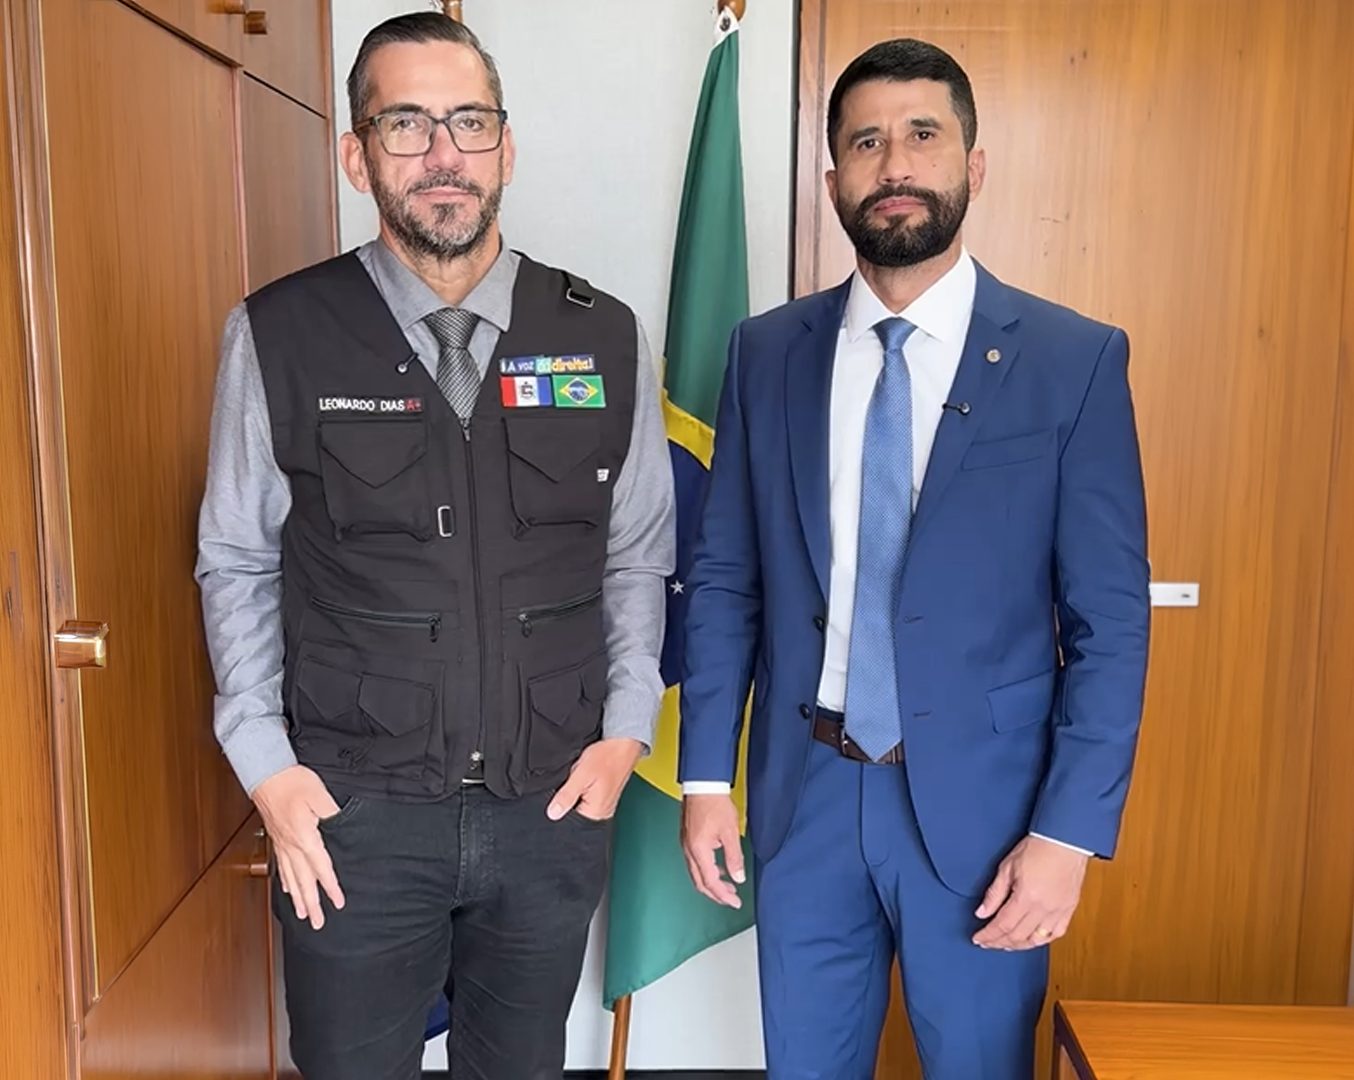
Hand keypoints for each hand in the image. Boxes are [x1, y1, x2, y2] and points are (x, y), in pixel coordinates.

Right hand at [252, 765, 344, 930]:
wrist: (266, 774)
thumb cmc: (293, 782)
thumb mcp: (320, 795)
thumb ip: (333, 814)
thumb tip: (343, 827)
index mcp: (304, 837)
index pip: (321, 868)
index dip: (330, 887)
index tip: (338, 903)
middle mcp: (291, 845)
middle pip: (303, 881)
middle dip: (311, 904)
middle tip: (317, 923)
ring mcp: (281, 843)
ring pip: (290, 877)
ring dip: (296, 898)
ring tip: (301, 915)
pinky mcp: (276, 838)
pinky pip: (281, 866)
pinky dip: (285, 881)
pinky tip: (287, 889)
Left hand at [546, 738, 643, 821]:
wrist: (623, 743)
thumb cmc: (607, 756)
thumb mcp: (581, 775)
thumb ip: (566, 796)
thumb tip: (553, 814)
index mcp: (596, 812)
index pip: (568, 820)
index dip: (559, 804)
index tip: (562, 789)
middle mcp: (602, 812)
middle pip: (574, 812)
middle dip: (568, 797)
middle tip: (575, 779)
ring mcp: (604, 804)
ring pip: (580, 803)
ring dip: (576, 790)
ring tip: (583, 776)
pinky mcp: (604, 795)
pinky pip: (587, 796)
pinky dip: (583, 787)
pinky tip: (586, 776)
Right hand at [681, 794, 744, 908]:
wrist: (702, 784)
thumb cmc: (714, 803)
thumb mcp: (730, 832)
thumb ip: (734, 857)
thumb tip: (738, 876)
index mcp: (698, 850)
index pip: (710, 882)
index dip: (723, 895)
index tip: (735, 902)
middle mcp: (688, 850)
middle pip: (700, 882)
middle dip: (716, 894)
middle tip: (731, 899)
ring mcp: (686, 844)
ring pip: (696, 873)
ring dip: (712, 882)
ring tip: (728, 885)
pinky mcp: (688, 838)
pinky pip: (695, 862)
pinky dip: (707, 870)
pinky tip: (719, 867)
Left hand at [972, 835, 1088, 950]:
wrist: (1064, 840)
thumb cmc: (1037, 848)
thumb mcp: (1007, 867)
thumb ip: (994, 893)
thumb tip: (982, 912)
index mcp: (1027, 897)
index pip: (1003, 925)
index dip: (988, 935)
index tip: (978, 938)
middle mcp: (1044, 908)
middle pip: (1017, 936)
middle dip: (999, 942)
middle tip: (988, 943)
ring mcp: (1058, 911)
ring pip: (1036, 940)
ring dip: (1018, 945)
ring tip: (1005, 944)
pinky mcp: (1069, 910)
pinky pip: (1055, 934)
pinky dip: (1040, 940)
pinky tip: (1031, 940)